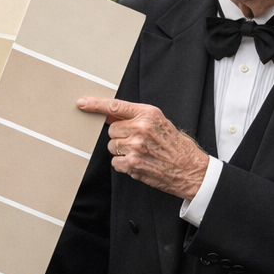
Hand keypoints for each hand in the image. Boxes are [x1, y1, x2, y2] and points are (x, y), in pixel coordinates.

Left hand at [76, 97, 209, 198]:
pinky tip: (139, 164)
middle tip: (138, 143)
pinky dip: (124, 165)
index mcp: (148, 114)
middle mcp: (140, 128)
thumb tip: (111, 116)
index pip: (115, 106)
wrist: (191, 170)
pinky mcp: (132, 163)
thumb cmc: (177, 147)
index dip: (95, 105)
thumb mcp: (160, 123)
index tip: (82, 103)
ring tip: (141, 154)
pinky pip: (116, 162)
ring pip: (113, 146)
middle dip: (121, 137)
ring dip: (122, 152)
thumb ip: (136, 118)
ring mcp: (135, 146)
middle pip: (112, 130)